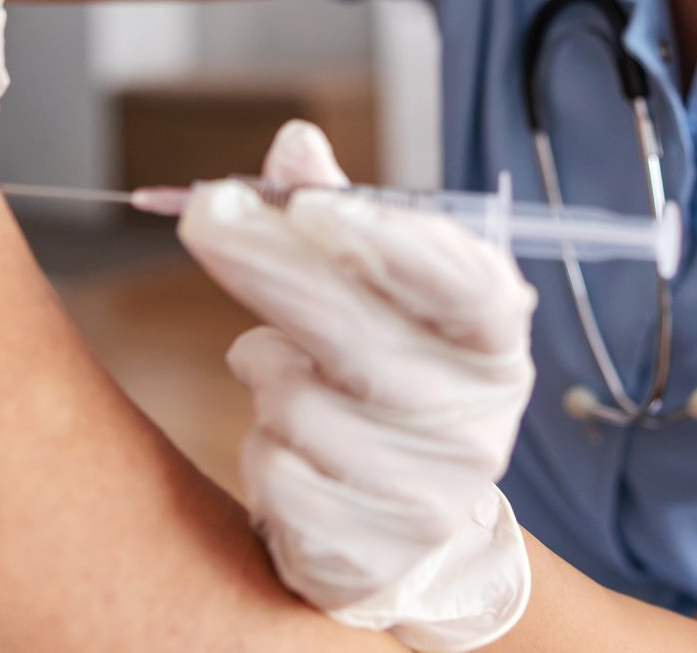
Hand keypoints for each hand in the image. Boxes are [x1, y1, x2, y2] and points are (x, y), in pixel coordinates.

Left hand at [179, 122, 536, 652]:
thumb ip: (336, 213)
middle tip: (204, 213)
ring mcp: (428, 494)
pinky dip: (262, 449)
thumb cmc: (384, 375)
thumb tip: (295, 143)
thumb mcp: (377, 290)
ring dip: (265, 372)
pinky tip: (288, 445)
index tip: (312, 205)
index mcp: (492, 338)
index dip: (391, 240)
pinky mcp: (371, 554)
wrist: (408, 526)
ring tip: (280, 371)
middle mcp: (476, 419)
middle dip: (270, 264)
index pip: (462, 283)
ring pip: (299, 404)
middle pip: (359, 334)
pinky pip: (276, 475)